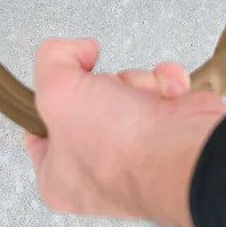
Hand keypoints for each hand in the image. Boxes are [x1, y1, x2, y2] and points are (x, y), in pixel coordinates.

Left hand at [25, 38, 225, 226]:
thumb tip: (81, 50)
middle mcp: (97, 169)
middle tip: (109, 97)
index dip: (50, 100)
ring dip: (139, 82)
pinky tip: (170, 96)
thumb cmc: (121, 145)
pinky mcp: (169, 134)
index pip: (40, 130)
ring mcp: (136, 153)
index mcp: (61, 176)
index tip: (63, 90)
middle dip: (105, 84)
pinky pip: (160, 90)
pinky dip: (167, 85)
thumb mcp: (58, 92)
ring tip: (146, 100)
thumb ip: (52, 58)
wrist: (186, 155)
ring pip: (126, 88)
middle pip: (88, 98)